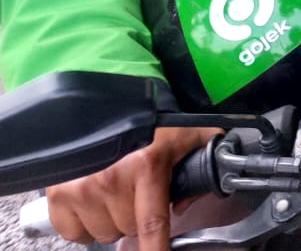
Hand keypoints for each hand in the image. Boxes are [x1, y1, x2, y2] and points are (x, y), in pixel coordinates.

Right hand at [47, 124, 219, 250]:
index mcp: (146, 165)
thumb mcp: (190, 135)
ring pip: (103, 233)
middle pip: (128, 229)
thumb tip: (185, 204)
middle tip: (139, 193)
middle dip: (137, 217)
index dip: (155, 249)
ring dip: (112, 220)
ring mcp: (80, 186)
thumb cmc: (153, 122)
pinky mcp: (57, 191)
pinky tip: (95, 203)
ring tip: (117, 194)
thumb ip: (203, 164)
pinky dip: (85, 224)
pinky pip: (73, 232)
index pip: (152, 223)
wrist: (114, 103)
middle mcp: (110, 178)